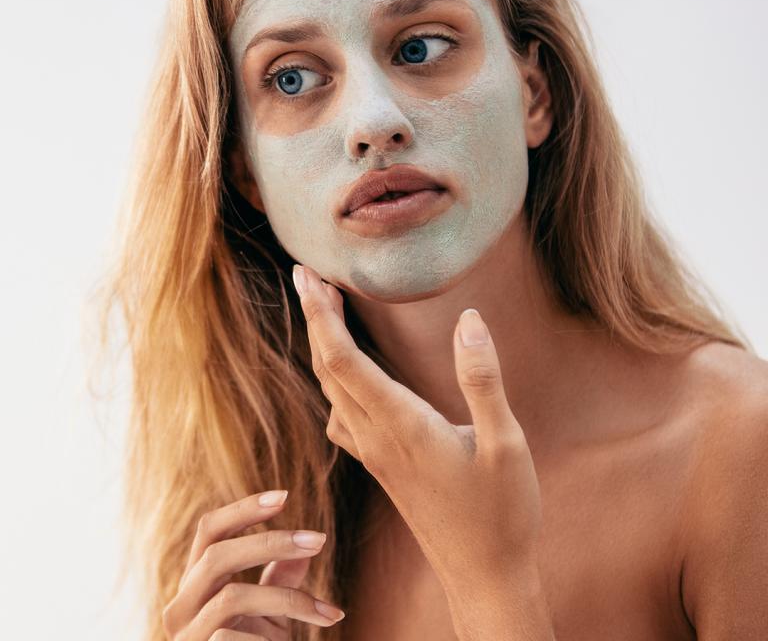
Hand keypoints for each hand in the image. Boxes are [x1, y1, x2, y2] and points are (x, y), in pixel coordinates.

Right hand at [161, 490, 344, 639]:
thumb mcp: (268, 613)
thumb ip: (279, 580)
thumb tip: (308, 545)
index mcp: (196, 583)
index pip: (209, 530)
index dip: (243, 509)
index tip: (285, 495)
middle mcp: (181, 606)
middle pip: (217, 555)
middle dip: (271, 542)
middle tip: (319, 540)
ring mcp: (186, 636)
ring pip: (232, 597)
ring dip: (286, 600)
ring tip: (324, 613)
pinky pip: (233, 637)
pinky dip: (268, 638)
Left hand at [293, 263, 543, 591]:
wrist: (484, 576)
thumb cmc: (501, 512)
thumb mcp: (506, 443)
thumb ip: (483, 380)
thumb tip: (469, 319)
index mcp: (402, 425)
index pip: (343, 360)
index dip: (320, 315)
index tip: (306, 276)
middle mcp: (377, 437)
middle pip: (328, 368)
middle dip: (314, 318)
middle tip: (308, 276)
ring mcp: (375, 454)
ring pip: (331, 391)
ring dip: (322, 347)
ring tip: (326, 311)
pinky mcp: (382, 465)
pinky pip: (342, 415)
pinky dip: (334, 380)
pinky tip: (347, 376)